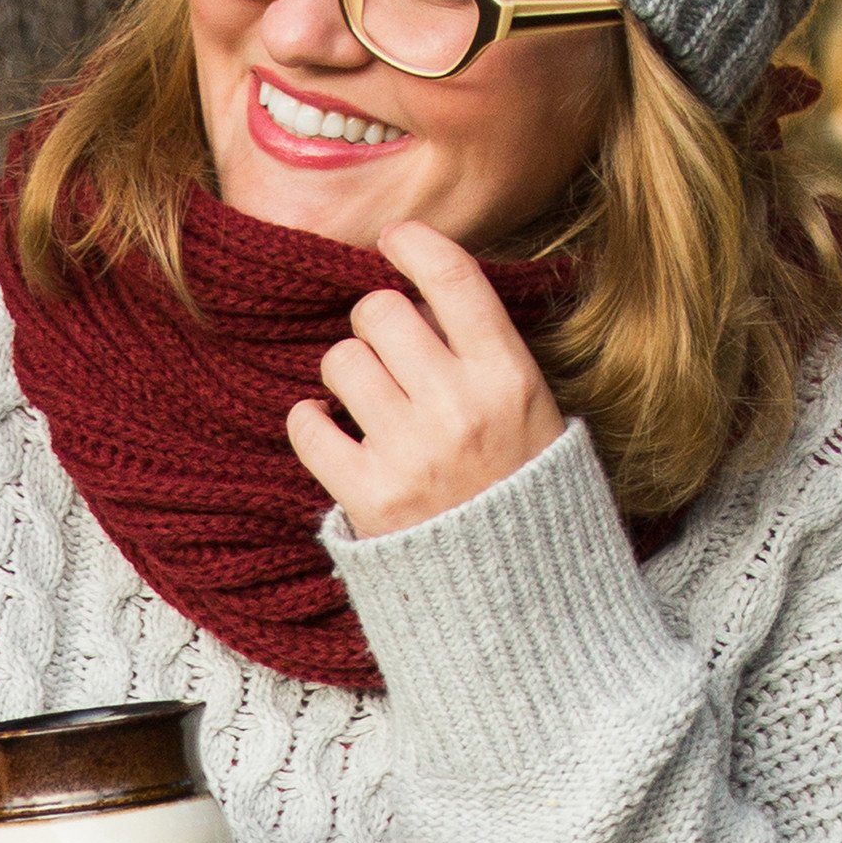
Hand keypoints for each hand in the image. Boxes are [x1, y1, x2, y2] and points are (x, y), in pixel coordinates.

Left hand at [287, 220, 564, 539]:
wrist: (523, 602)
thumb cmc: (522, 490)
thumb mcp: (534, 411)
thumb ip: (484, 351)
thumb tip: (420, 290)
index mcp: (510, 378)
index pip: (454, 278)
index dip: (415, 245)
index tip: (394, 240)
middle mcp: (460, 407)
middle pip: (379, 311)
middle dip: (374, 326)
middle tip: (389, 359)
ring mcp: (412, 451)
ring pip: (339, 360)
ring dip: (346, 376)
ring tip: (371, 407)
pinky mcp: (368, 494)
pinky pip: (307, 422)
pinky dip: (312, 424)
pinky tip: (336, 438)